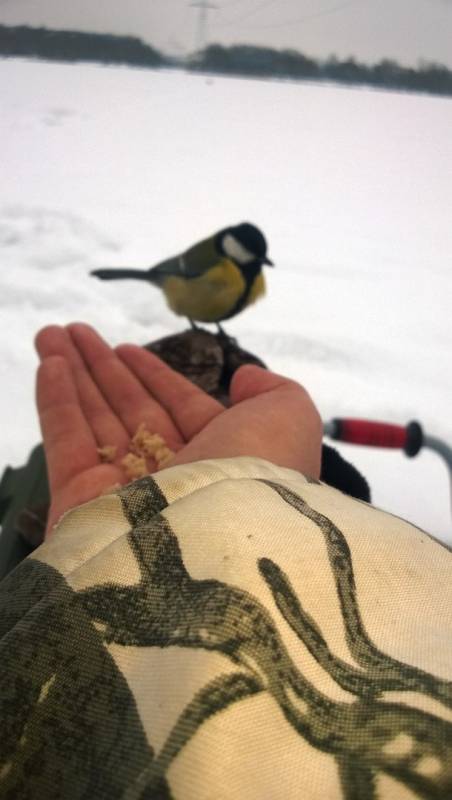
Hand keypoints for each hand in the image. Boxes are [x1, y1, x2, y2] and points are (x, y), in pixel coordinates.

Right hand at [36, 323, 321, 533]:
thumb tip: (244, 378)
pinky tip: (50, 364)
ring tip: (50, 333)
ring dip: (74, 374)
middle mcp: (175, 477)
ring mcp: (127, 494)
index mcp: (223, 459)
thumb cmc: (260, 475)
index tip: (126, 347)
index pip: (181, 408)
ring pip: (95, 421)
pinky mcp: (84, 507)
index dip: (154, 375)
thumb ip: (274, 392)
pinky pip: (67, 444)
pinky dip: (57, 403)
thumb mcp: (290, 421)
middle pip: (132, 410)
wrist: (217, 551)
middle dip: (105, 368)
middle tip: (76, 331)